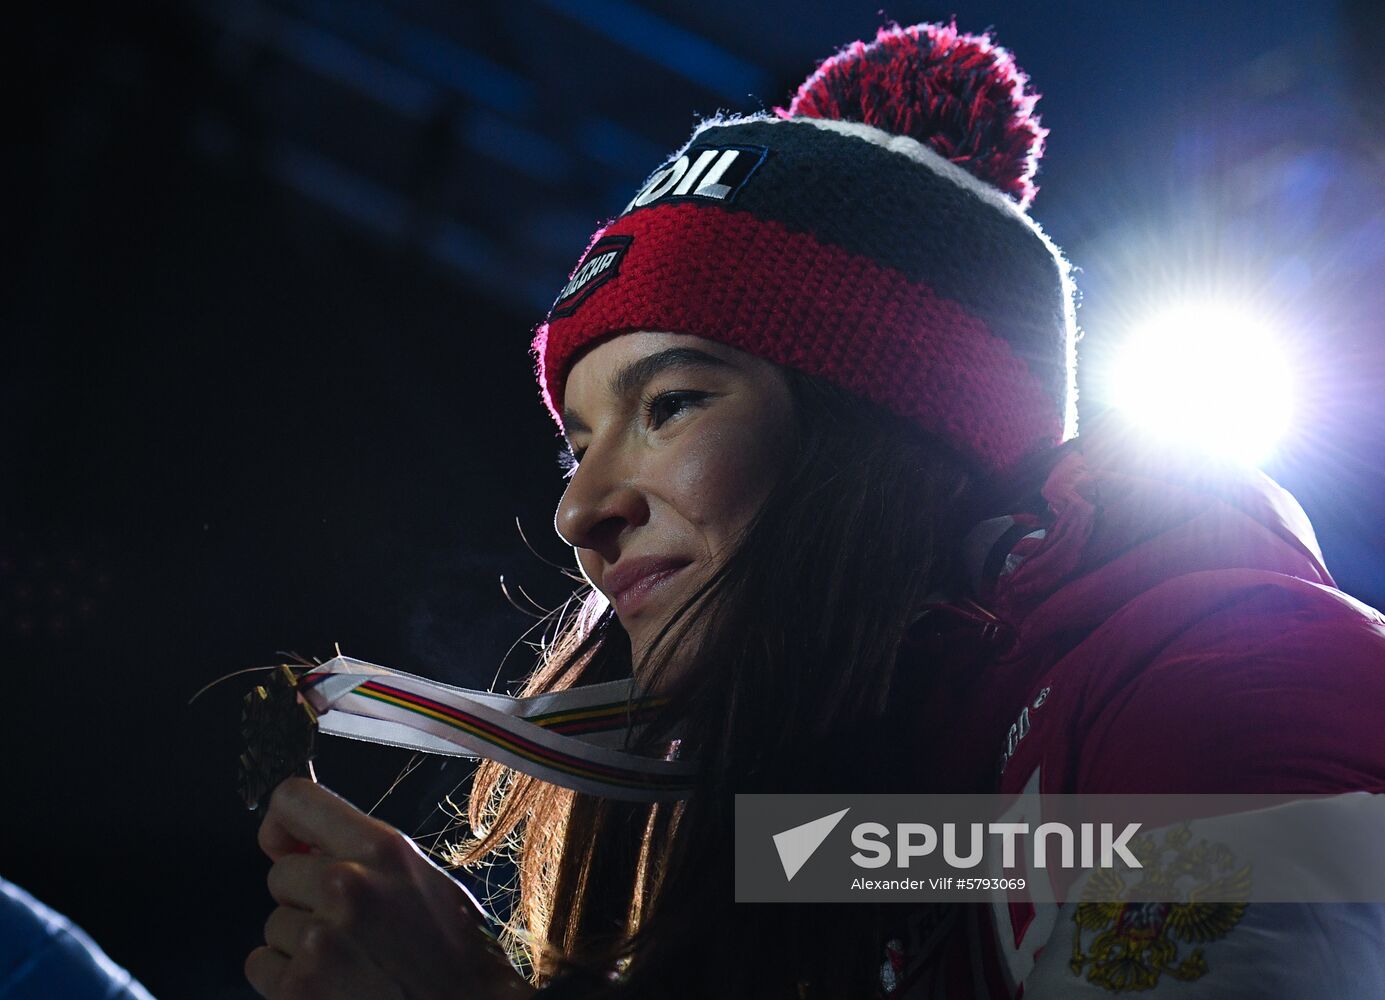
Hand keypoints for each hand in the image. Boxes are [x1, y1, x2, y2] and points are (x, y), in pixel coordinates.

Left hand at [245, 777, 535, 999]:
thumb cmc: (455, 952)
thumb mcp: (422, 879)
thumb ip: (366, 856)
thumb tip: (306, 847)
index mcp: (381, 848)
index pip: (294, 801)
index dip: (282, 826)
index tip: (287, 847)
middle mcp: (347, 884)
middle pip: (280, 875)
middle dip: (304, 899)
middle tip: (349, 926)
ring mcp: (320, 939)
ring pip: (274, 925)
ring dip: (300, 943)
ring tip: (350, 961)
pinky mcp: (298, 987)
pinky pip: (261, 966)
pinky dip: (287, 979)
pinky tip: (332, 985)